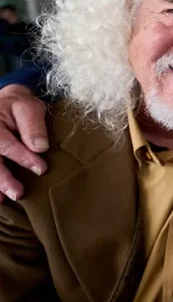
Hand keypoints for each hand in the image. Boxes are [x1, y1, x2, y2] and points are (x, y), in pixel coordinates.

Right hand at [0, 84, 48, 200]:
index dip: (22, 157)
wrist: (5, 101)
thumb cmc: (19, 105)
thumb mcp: (29, 107)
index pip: (5, 144)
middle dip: (2, 178)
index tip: (40, 169)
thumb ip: (33, 125)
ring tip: (2, 200)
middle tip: (17, 193)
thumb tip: (40, 147)